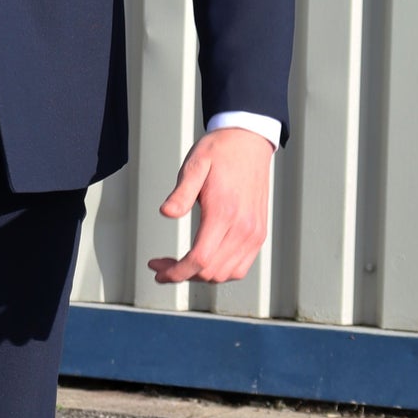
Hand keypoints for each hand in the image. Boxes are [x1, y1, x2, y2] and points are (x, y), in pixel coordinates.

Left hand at [147, 127, 272, 286]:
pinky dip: (221, 272)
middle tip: (162, 265)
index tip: (158, 271)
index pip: (200, 258)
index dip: (176, 272)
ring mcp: (254, 233)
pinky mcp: (259, 234)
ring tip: (181, 264)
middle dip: (182, 274)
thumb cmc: (220, 152)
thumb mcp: (194, 165)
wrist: (249, 141)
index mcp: (224, 212)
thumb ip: (181, 193)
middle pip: (211, 271)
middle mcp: (244, 228)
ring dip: (201, 276)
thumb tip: (167, 212)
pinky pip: (240, 267)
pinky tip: (204, 261)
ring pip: (226, 274)